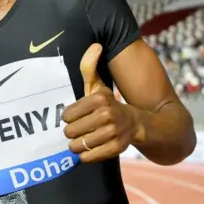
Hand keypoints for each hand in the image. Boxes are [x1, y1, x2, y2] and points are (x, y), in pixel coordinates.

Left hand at [62, 43, 143, 162]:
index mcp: (100, 98)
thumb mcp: (99, 86)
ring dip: (76, 145)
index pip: (67, 115)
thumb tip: (96, 45)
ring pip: (78, 145)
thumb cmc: (109, 104)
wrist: (137, 124)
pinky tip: (89, 149)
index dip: (68, 118)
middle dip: (71, 132)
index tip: (74, 117)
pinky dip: (85, 156)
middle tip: (79, 130)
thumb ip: (89, 67)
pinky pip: (88, 157)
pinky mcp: (116, 149)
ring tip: (82, 140)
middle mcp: (108, 115)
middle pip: (70, 131)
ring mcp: (113, 133)